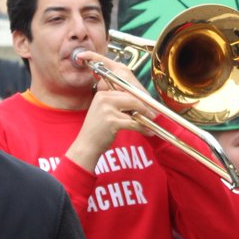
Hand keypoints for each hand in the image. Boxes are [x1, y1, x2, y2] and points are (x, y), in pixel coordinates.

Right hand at [66, 56, 158, 171]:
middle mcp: (103, 99)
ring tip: (151, 124)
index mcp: (102, 94)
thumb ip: (118, 105)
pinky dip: (142, 128)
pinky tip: (147, 132)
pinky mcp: (112, 121)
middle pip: (131, 99)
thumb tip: (139, 103)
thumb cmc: (97, 131)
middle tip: (152, 115)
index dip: (138, 99)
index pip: (125, 92)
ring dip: (145, 119)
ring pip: (134, 112)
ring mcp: (107, 110)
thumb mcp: (105, 112)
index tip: (147, 106)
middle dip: (144, 107)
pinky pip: (133, 123)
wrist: (86, 146)